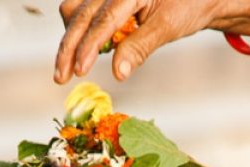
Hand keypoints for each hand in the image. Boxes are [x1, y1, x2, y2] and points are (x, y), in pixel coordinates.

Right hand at [54, 0, 238, 83]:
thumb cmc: (188, 4)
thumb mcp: (167, 27)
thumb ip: (139, 48)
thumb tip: (117, 73)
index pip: (102, 20)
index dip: (87, 47)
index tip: (79, 70)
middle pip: (79, 14)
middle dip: (68, 48)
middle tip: (60, 77)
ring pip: (75, 10)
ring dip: (71, 39)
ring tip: (74, 66)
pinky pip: (84, 11)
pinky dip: (82, 32)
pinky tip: (88, 51)